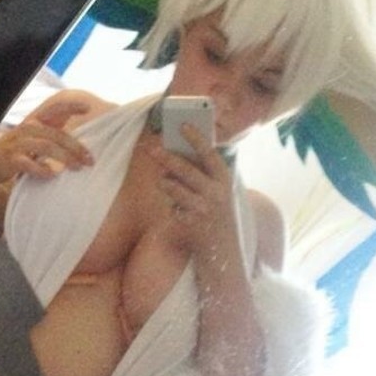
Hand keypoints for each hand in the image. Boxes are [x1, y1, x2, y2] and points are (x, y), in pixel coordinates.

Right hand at [0, 99, 94, 185]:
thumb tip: (78, 143)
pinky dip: (41, 169)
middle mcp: (27, 129)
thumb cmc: (16, 154)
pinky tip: (52, 175)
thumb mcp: (32, 140)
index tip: (89, 108)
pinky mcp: (11, 159)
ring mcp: (19, 144)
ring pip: (47, 147)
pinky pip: (29, 163)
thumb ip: (51, 136)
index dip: (71, 106)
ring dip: (65, 158)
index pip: (55, 109)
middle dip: (76, 148)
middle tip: (90, 161)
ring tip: (77, 168)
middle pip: (58, 135)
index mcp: (34, 122)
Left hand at [146, 124, 240, 262]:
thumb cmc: (219, 215)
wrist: (223, 251)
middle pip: (185, 169)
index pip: (209, 154)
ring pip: (174, 188)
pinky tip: (180, 210)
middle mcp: (215, 193)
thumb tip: (179, 154)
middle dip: (166, 157)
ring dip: (165, 183)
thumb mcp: (220, 192)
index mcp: (225, 180)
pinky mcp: (190, 223)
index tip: (182, 125)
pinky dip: (172, 206)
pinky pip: (172, 207)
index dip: (196, 138)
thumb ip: (205, 174)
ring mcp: (203, 209)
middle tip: (150, 148)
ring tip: (163, 181)